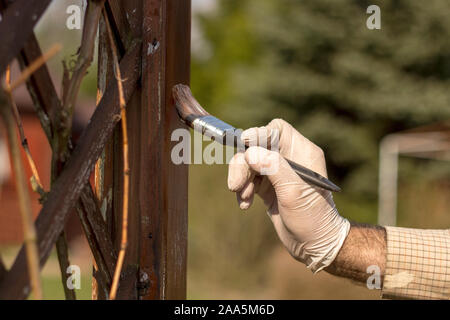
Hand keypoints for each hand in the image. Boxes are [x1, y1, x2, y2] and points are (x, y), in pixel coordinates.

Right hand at [227, 119, 349, 271]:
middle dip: (243, 164)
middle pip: (256, 146)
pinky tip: (244, 204)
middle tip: (236, 184)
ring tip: (242, 197)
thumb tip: (250, 152)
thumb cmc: (313, 219)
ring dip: (241, 179)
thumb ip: (273, 168)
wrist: (314, 245)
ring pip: (248, 163)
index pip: (277, 130)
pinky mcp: (268, 187)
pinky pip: (248, 179)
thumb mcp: (294, 192)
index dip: (258, 134)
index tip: (242, 144)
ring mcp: (277, 173)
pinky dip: (242, 190)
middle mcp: (289, 159)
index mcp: (302, 153)